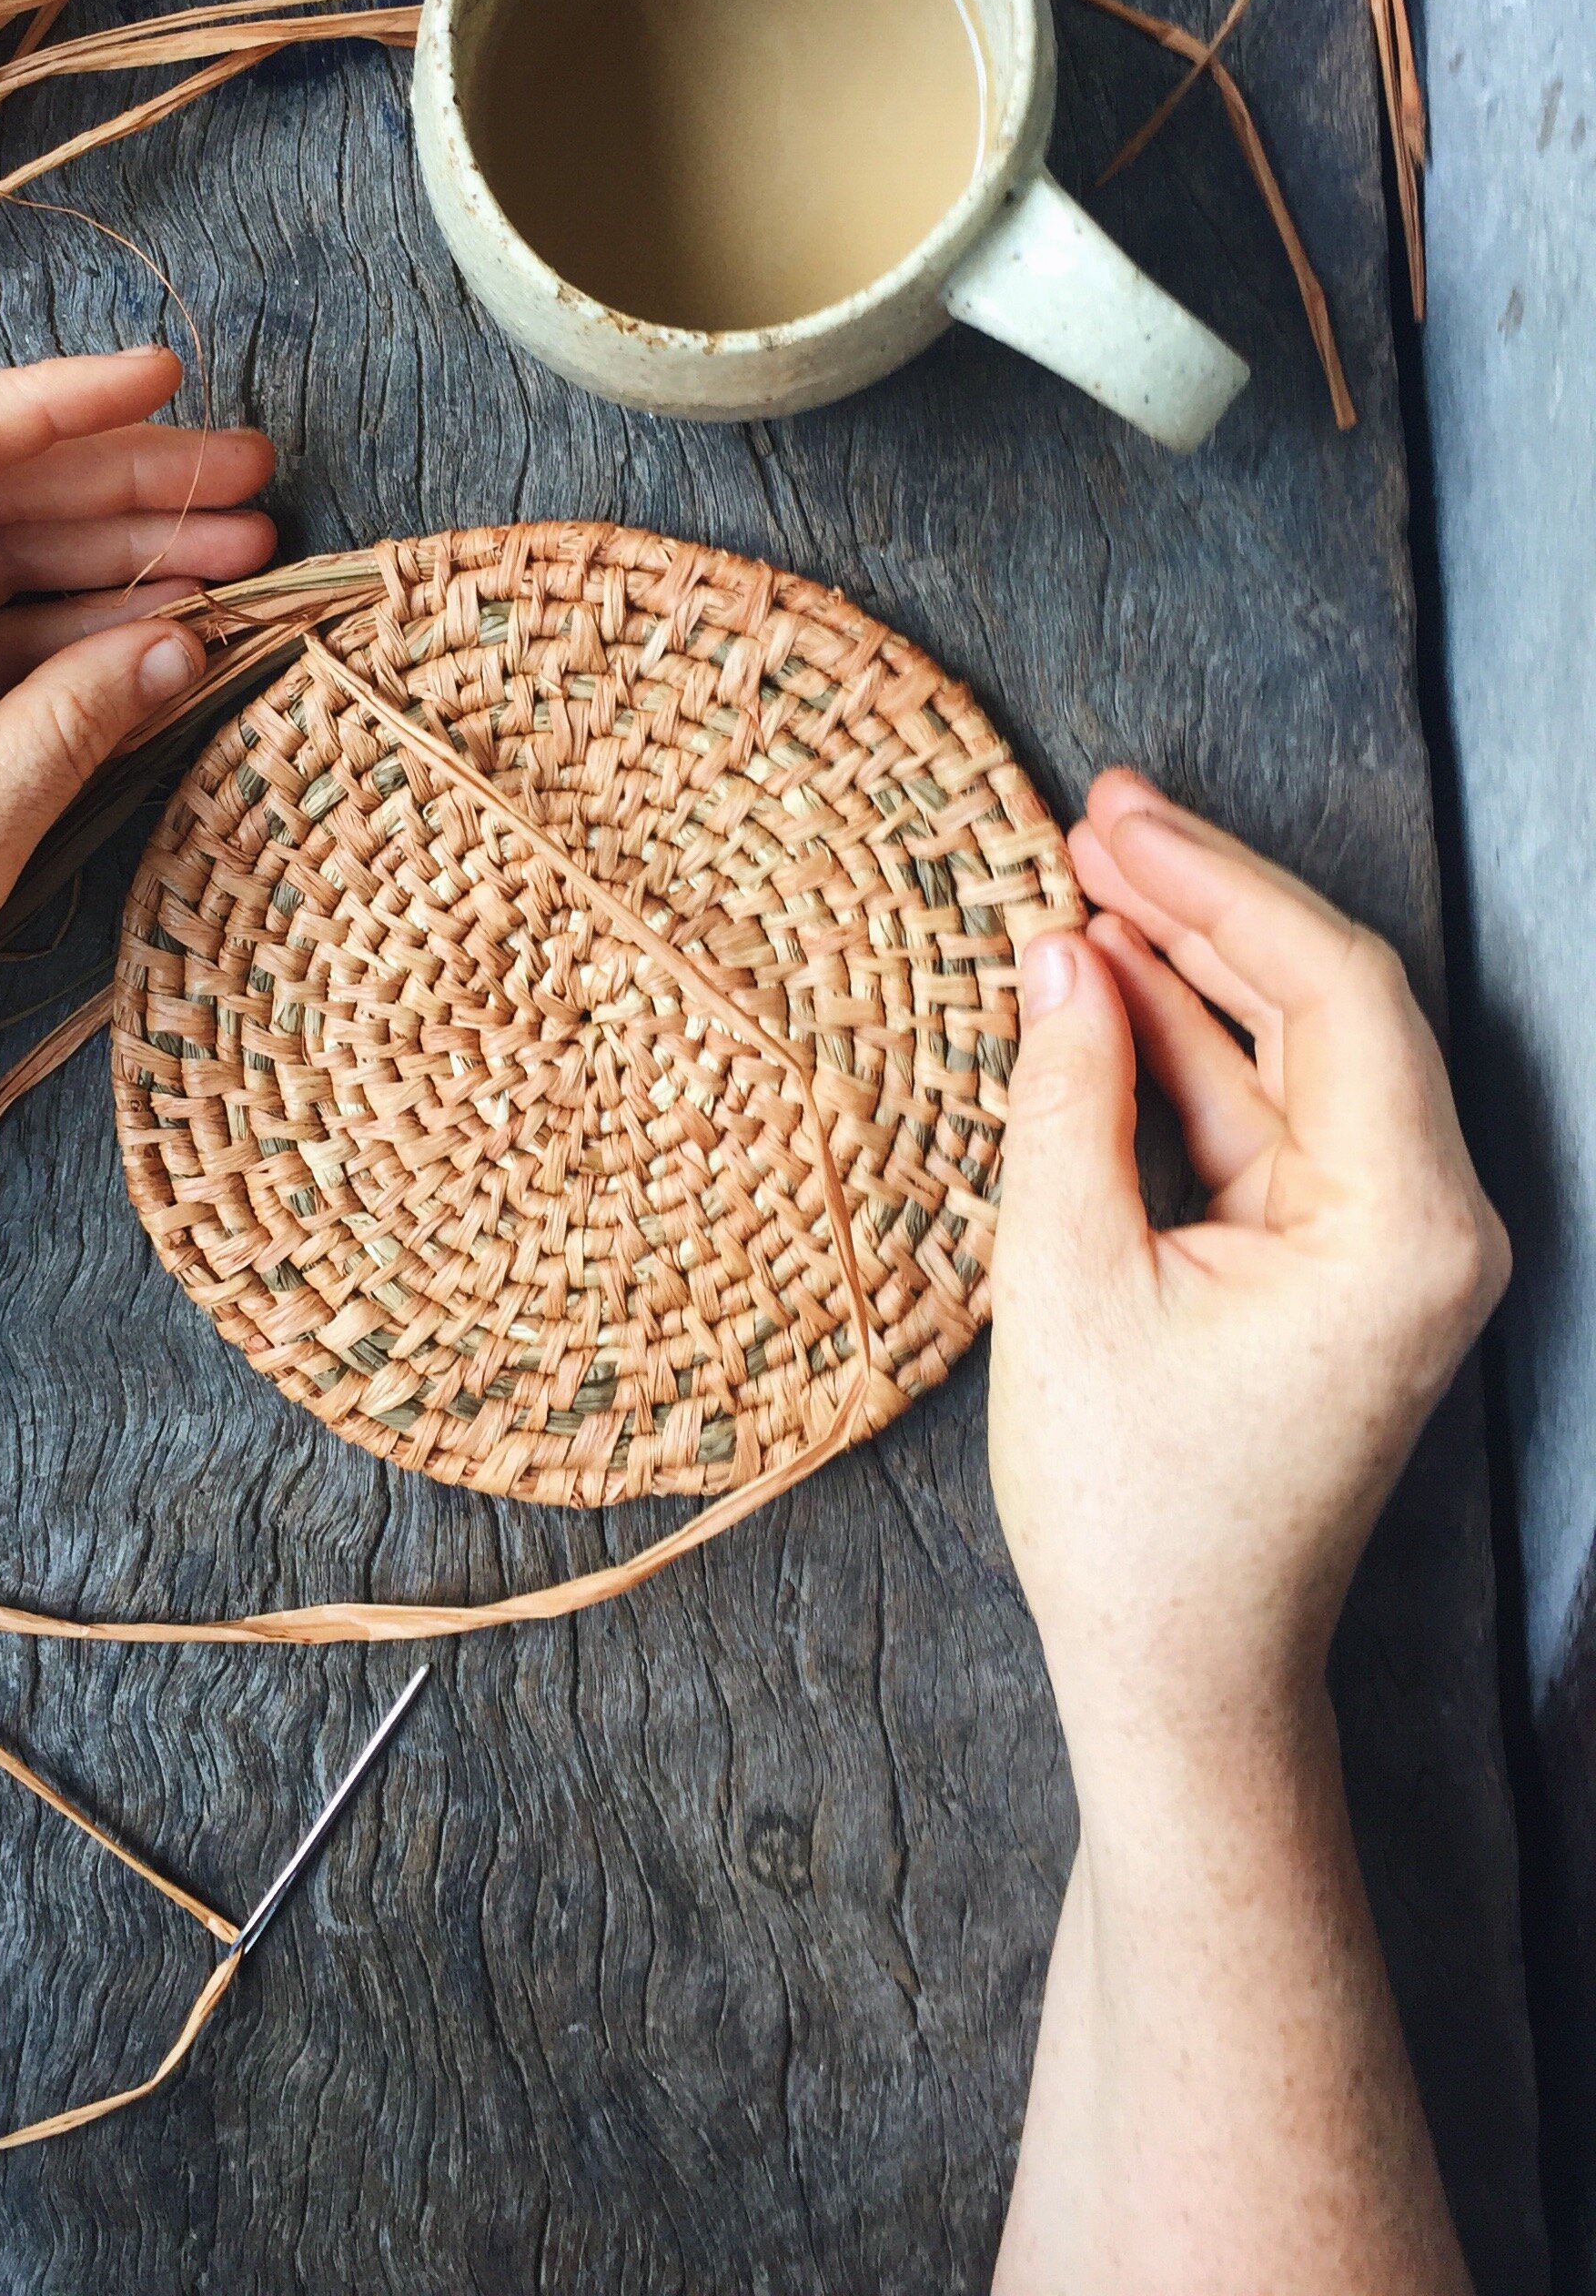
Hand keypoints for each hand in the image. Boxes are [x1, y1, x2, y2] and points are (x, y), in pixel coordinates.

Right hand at [987, 769, 1508, 1784]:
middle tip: (1091, 816)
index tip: (1111, 818)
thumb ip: (1070, 1097)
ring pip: (1295, 1048)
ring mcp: (1391, 1240)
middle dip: (1204, 902)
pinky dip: (1188, 1050)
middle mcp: (1431, 1220)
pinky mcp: (1339, 1260)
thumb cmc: (1134, 1510)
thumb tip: (1057, 950)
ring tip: (1081, 876)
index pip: (1332, 988)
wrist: (1182, 1674)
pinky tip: (1103, 985)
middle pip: (1329, 1000)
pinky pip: (1268, 1117)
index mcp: (1406, 1226)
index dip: (1216, 884)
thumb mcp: (1069, 1281)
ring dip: (1189, 965)